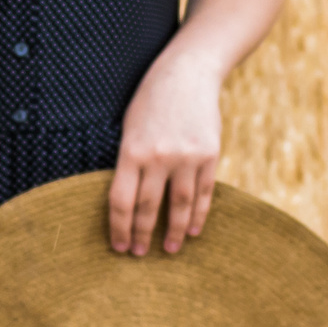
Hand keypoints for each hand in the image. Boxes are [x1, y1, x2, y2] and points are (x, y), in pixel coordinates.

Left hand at [109, 51, 221, 255]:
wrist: (187, 73)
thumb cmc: (151, 100)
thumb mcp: (129, 127)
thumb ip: (128, 162)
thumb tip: (126, 202)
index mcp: (131, 151)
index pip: (121, 201)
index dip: (119, 228)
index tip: (118, 245)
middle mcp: (158, 157)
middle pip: (147, 208)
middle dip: (141, 235)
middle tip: (138, 254)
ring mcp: (186, 157)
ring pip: (178, 205)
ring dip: (172, 232)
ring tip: (168, 249)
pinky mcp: (209, 154)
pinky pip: (203, 192)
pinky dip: (197, 214)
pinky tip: (191, 230)